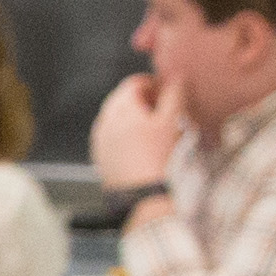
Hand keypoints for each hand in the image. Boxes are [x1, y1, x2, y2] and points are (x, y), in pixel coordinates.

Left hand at [89, 73, 182, 192]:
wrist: (147, 196)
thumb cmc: (161, 158)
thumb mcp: (173, 120)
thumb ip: (174, 95)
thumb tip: (175, 79)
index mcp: (121, 110)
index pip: (132, 84)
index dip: (152, 83)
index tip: (166, 89)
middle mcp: (105, 123)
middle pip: (121, 100)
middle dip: (141, 99)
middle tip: (162, 106)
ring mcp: (100, 142)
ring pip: (115, 119)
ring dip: (133, 116)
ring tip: (154, 125)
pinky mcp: (101, 159)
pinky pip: (111, 137)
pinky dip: (125, 133)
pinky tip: (141, 142)